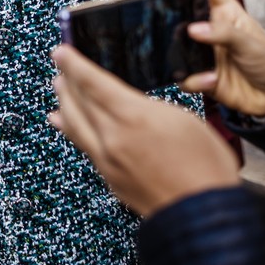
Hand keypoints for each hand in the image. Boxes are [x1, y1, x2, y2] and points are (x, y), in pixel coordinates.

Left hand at [51, 44, 239, 216]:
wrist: (201, 213)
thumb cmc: (205, 166)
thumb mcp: (184, 119)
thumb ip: (148, 107)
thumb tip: (127, 103)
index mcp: (133, 116)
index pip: (92, 82)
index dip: (73, 64)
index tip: (60, 51)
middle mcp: (112, 137)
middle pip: (78, 102)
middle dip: (67, 81)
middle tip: (59, 66)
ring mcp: (107, 159)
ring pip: (74, 124)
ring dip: (64, 102)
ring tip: (59, 89)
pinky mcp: (108, 176)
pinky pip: (81, 145)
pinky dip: (69, 128)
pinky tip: (64, 123)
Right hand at [180, 0, 264, 116]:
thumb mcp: (250, 43)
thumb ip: (224, 34)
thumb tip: (193, 30)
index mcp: (225, 13)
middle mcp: (209, 30)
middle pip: (183, 14)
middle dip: (173, 16)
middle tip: (175, 25)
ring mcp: (202, 53)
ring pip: (176, 47)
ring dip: (177, 52)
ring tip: (188, 56)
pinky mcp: (199, 76)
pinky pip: (184, 77)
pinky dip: (194, 80)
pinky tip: (211, 80)